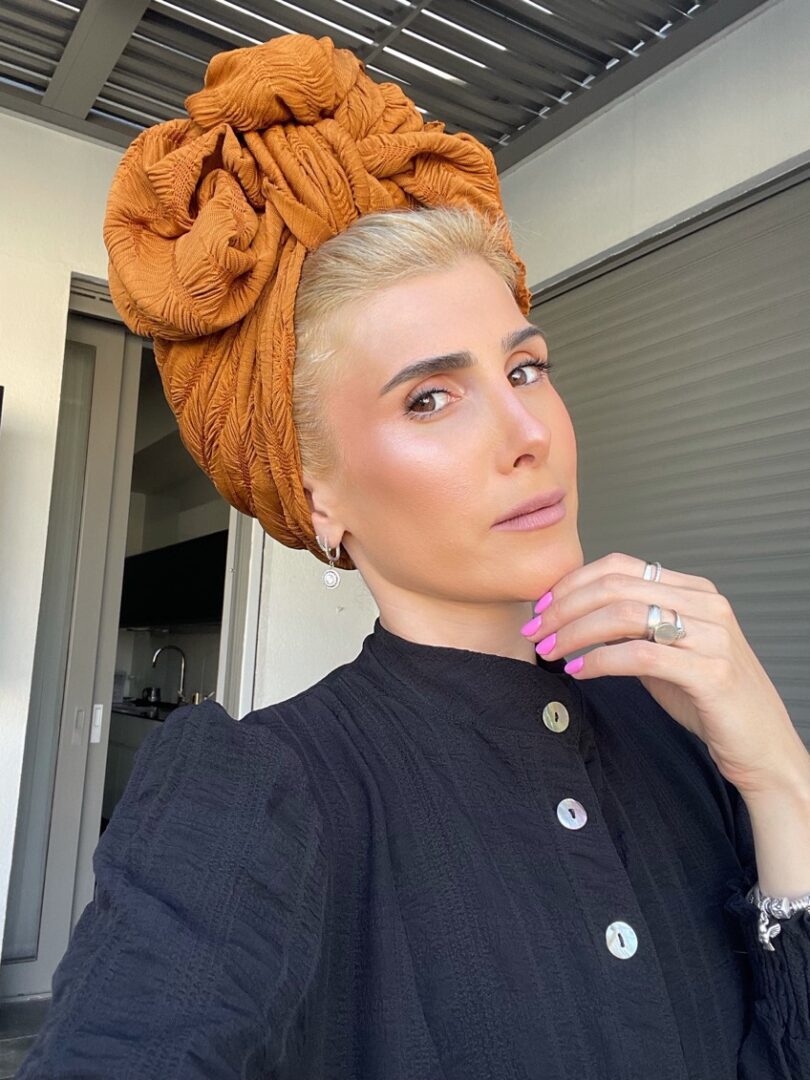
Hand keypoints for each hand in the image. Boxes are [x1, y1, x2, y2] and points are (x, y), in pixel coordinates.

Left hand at [522, 552, 809, 798]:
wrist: (761, 746)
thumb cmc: (709, 699)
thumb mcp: (666, 652)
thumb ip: (631, 629)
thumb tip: (574, 617)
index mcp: (695, 591)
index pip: (621, 565)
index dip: (574, 582)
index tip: (542, 606)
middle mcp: (707, 604)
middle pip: (616, 586)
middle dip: (565, 606)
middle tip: (535, 630)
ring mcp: (713, 636)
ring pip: (623, 615)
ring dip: (575, 631)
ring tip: (549, 650)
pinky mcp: (712, 672)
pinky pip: (640, 654)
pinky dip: (599, 660)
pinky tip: (578, 671)